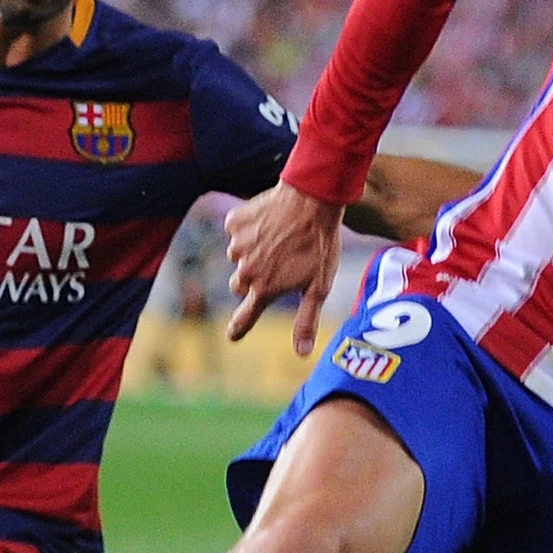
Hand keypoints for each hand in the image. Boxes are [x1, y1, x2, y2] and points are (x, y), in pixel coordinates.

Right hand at [225, 183, 346, 352]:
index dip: (239, 328)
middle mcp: (246, 270)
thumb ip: (306, 320)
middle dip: (253, 279)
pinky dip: (249, 228)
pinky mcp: (233, 223)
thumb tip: (301, 353)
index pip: (246, 316)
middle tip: (277, 263)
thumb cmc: (320, 244)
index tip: (232, 336)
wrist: (312, 199)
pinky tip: (269, 221)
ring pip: (239, 256)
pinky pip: (236, 231)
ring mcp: (237, 245)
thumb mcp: (318, 286)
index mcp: (265, 288)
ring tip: (279, 238)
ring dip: (253, 250)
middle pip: (240, 284)